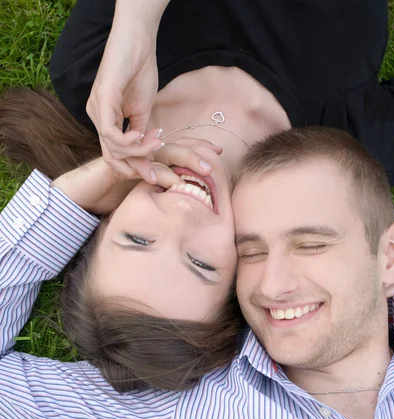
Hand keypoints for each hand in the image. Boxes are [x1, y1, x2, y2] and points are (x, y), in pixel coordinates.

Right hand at [52, 138, 222, 214]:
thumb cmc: (108, 198)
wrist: (77, 197)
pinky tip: (173, 181)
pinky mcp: (116, 166)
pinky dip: (158, 174)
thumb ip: (159, 191)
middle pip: (173, 147)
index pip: (175, 149)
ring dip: (185, 159)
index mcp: (147, 158)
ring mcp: (128, 158)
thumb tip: (182, 196)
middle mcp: (140, 154)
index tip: (217, 151)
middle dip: (196, 150)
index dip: (195, 148)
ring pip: (161, 153)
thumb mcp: (141, 195)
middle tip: (216, 154)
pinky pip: (140, 167)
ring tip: (204, 169)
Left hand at [86, 4, 159, 175]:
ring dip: (138, 151)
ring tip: (155, 141)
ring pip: (112, 148)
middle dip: (135, 167)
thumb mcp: (143, 112)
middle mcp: (96, 117)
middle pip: (111, 157)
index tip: (154, 172)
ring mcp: (96, 110)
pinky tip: (141, 135)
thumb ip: (141, 135)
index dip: (133, 167)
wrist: (138, 44)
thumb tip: (145, 157)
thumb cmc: (140, 72)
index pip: (114, 155)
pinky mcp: (100, 102)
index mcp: (106, 120)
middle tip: (155, 167)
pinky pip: (110, 134)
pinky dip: (128, 141)